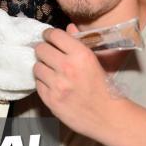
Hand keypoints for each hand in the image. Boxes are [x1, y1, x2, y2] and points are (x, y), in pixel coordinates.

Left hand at [33, 24, 125, 138]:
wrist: (108, 117)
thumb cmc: (104, 87)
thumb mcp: (95, 61)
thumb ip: (79, 43)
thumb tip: (68, 28)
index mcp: (80, 54)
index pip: (54, 35)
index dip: (49, 34)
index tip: (49, 37)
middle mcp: (67, 67)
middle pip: (41, 49)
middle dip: (44, 50)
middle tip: (48, 54)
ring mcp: (57, 85)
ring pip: (36, 66)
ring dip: (42, 67)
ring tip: (50, 70)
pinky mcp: (51, 100)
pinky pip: (38, 84)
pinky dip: (43, 82)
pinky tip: (51, 84)